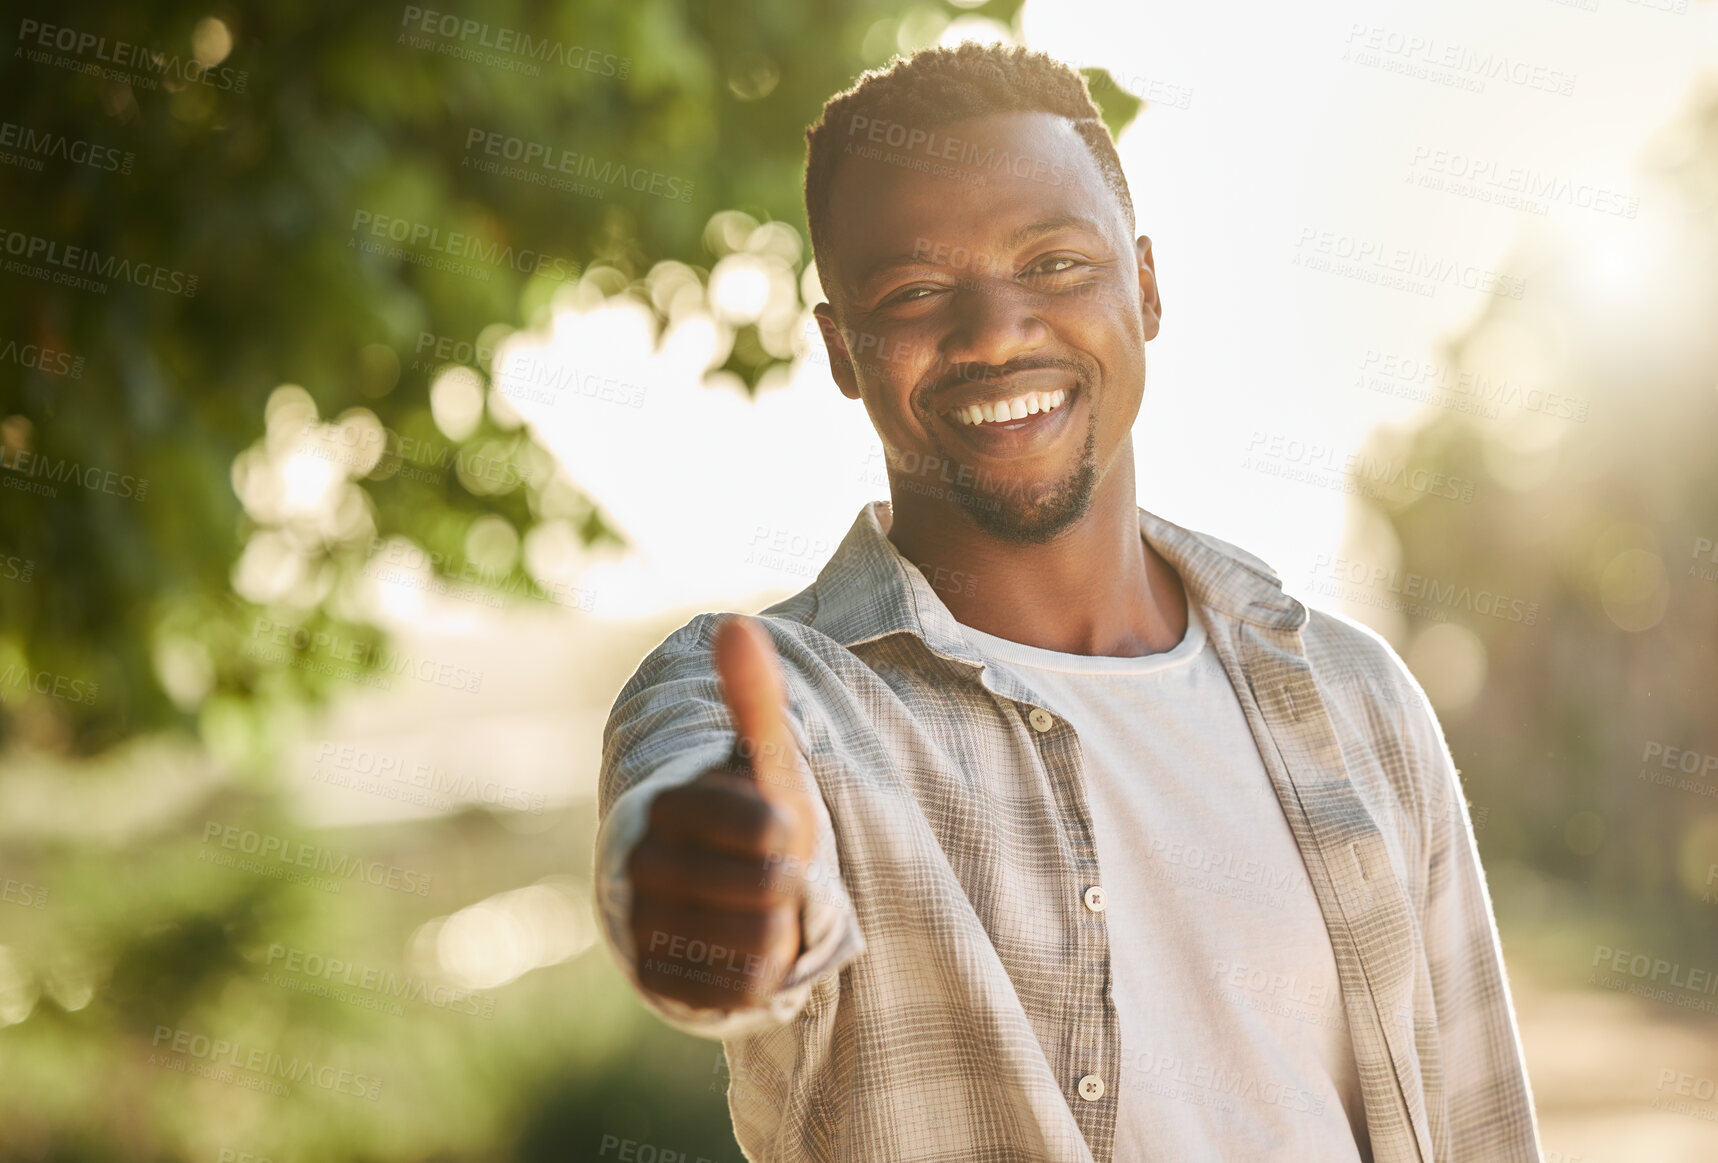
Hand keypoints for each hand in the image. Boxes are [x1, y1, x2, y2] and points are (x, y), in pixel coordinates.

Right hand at [627, 615, 817, 1009]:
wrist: (715, 896)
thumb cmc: (748, 821)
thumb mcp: (762, 763)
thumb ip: (754, 699)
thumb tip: (735, 624)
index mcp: (664, 805)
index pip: (760, 827)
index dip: (783, 832)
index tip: (773, 827)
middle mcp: (640, 865)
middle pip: (767, 885)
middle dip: (785, 880)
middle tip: (768, 870)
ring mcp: (643, 925)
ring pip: (758, 938)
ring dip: (776, 927)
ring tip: (755, 909)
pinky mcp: (655, 978)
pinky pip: (740, 986)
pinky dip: (757, 971)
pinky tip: (739, 948)